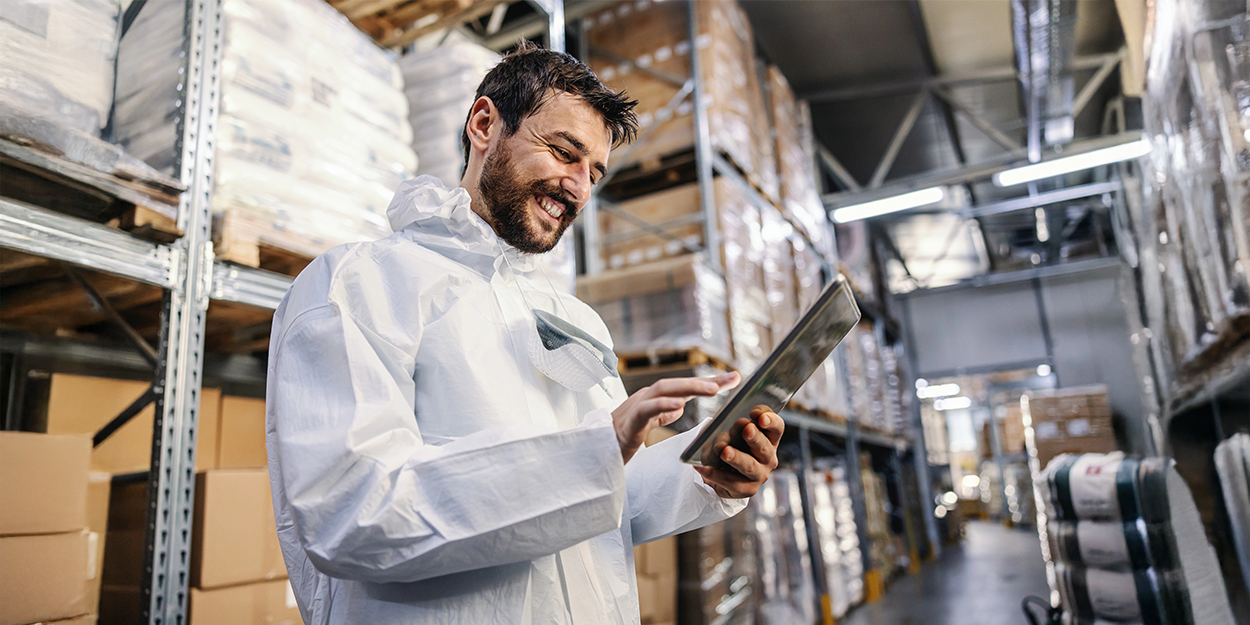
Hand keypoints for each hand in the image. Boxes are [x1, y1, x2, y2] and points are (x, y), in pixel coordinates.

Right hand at [613, 372, 740, 463]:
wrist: (598, 449)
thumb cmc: (623, 434)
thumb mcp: (649, 422)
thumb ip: (664, 412)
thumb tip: (679, 405)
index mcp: (654, 397)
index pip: (684, 387)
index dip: (709, 381)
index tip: (734, 378)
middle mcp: (646, 396)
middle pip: (676, 383)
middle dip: (704, 380)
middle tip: (731, 379)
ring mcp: (636, 405)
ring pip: (663, 390)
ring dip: (689, 387)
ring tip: (713, 389)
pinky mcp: (629, 421)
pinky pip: (646, 409)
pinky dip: (662, 405)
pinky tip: (678, 405)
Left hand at [694, 405, 782, 497]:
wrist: (721, 473)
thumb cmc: (731, 446)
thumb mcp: (733, 433)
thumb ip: (738, 427)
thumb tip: (740, 424)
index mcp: (769, 440)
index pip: (777, 428)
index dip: (770, 420)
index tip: (756, 413)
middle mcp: (769, 458)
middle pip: (765, 447)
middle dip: (755, 437)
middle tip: (747, 428)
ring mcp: (760, 475)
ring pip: (749, 466)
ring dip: (737, 458)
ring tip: (724, 451)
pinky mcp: (747, 489)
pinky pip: (730, 481)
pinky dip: (715, 474)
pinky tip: (702, 468)